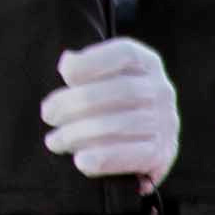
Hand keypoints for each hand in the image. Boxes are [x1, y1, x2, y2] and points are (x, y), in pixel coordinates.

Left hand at [43, 36, 182, 189]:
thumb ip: (83, 70)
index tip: (64, 73)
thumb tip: (69, 64)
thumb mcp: (97, 80)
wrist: (133, 146)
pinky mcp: (162, 153)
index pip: (126, 54)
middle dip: (77, 103)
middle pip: (122, 90)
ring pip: (123, 124)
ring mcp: (166, 123)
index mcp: (147, 64)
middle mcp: (161, 91)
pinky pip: (133, 155)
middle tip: (48, 115)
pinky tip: (80, 160)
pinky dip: (104, 158)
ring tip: (55, 141)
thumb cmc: (105, 106)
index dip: (94, 61)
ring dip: (81, 133)